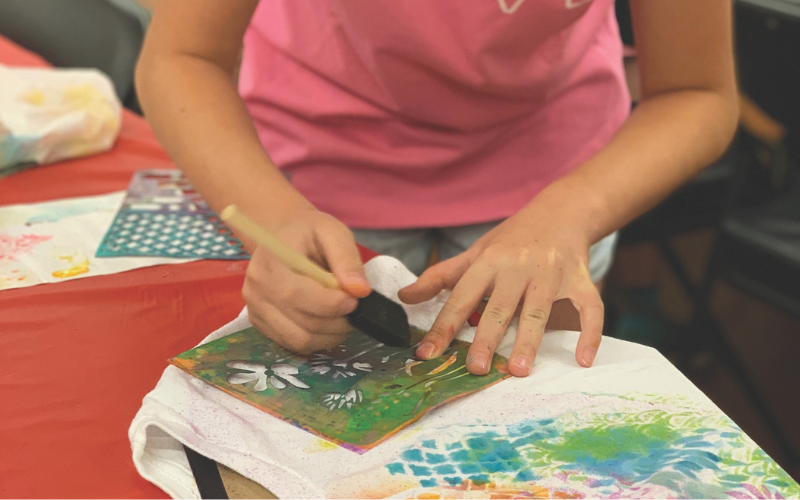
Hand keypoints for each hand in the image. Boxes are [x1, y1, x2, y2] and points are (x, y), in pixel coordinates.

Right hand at [243, 209, 370, 353]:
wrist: (282, 237)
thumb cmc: (308, 233)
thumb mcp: (332, 232)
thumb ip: (347, 258)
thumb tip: (360, 290)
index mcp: (270, 260)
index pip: (298, 294)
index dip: (332, 304)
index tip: (356, 300)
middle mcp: (256, 288)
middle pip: (303, 322)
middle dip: (337, 321)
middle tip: (355, 309)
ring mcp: (255, 308)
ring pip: (300, 340)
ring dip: (330, 335)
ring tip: (343, 317)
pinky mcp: (259, 323)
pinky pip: (294, 345)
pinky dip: (318, 340)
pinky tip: (328, 323)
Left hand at [398, 207, 602, 376]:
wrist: (560, 211)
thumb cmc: (512, 239)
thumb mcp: (475, 253)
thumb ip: (441, 277)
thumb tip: (404, 297)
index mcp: (488, 262)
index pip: (460, 297)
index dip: (443, 327)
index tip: (427, 354)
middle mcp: (518, 268)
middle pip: (499, 306)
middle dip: (486, 337)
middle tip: (476, 368)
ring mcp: (551, 274)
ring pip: (538, 310)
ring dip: (529, 341)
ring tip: (519, 370)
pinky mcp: (580, 280)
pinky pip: (589, 308)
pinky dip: (589, 333)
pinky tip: (583, 359)